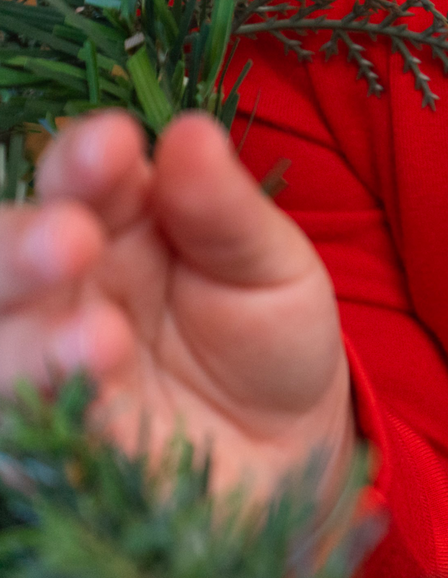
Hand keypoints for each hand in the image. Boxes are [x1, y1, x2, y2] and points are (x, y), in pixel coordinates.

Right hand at [0, 110, 353, 503]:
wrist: (288, 446)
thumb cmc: (271, 337)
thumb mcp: (272, 267)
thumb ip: (227, 210)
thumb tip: (194, 131)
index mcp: (113, 218)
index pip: (77, 175)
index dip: (84, 158)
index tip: (116, 145)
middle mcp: (60, 286)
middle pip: (3, 253)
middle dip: (22, 243)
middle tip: (73, 237)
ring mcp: (43, 363)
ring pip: (1, 341)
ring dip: (33, 336)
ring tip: (100, 335)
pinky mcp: (45, 439)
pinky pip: (22, 419)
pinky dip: (49, 398)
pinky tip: (93, 383)